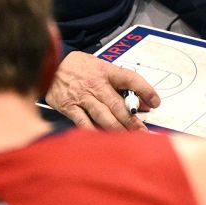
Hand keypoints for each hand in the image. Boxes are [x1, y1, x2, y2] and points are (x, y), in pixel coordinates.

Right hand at [45, 51, 159, 130]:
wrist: (49, 63)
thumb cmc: (79, 67)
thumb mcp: (101, 68)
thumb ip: (121, 85)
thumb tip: (143, 104)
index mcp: (106, 72)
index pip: (130, 78)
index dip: (145, 90)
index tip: (156, 102)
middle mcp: (95, 84)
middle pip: (118, 104)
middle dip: (133, 121)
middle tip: (145, 134)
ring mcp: (82, 96)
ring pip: (103, 116)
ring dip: (117, 129)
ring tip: (129, 140)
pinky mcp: (69, 107)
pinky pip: (83, 122)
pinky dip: (93, 132)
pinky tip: (102, 140)